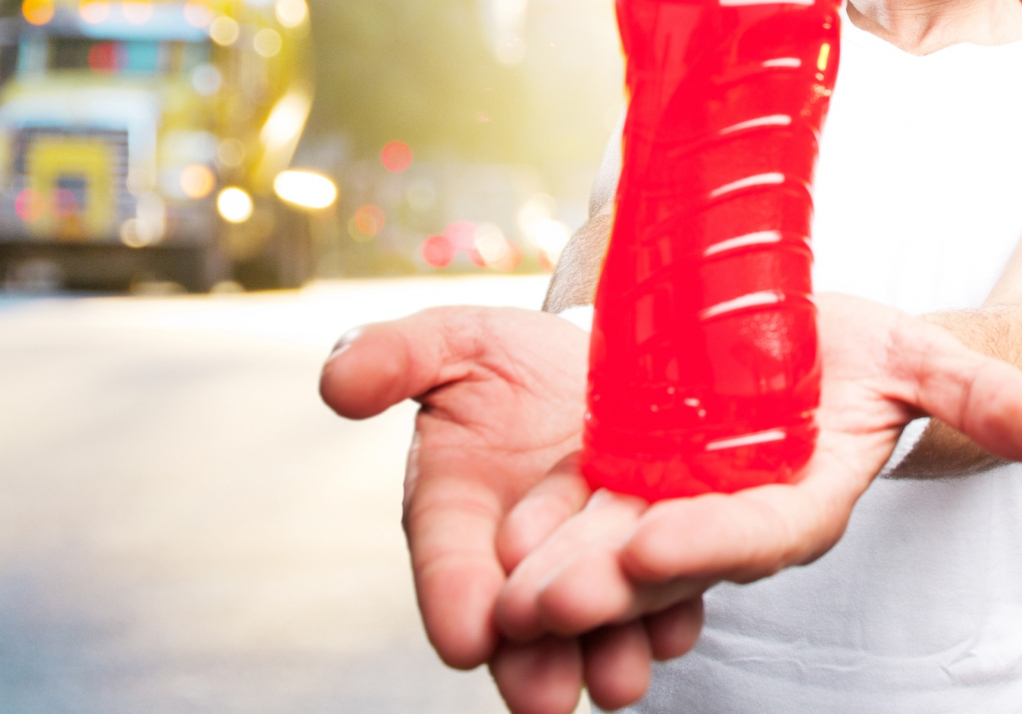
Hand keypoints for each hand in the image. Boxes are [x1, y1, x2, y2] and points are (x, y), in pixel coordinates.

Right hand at [319, 305, 701, 713]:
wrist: (605, 352)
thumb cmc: (512, 360)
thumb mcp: (453, 343)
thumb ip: (394, 357)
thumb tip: (339, 382)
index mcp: (459, 518)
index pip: (449, 568)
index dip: (454, 598)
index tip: (463, 635)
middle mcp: (529, 562)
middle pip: (528, 625)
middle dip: (536, 659)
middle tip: (544, 693)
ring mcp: (602, 563)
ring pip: (606, 622)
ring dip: (612, 649)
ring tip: (618, 673)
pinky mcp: (671, 551)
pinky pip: (677, 590)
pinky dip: (678, 609)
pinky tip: (682, 621)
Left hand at [491, 293, 1021, 706]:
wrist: (818, 345)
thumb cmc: (874, 356)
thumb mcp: (920, 355)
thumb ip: (975, 391)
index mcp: (806, 498)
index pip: (762, 534)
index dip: (711, 544)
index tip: (647, 548)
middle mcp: (738, 514)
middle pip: (674, 555)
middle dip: (609, 584)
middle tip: (536, 602)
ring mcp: (682, 500)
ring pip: (617, 546)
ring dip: (563, 573)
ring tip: (501, 593)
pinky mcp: (637, 476)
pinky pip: (589, 508)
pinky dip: (548, 527)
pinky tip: (500, 541)